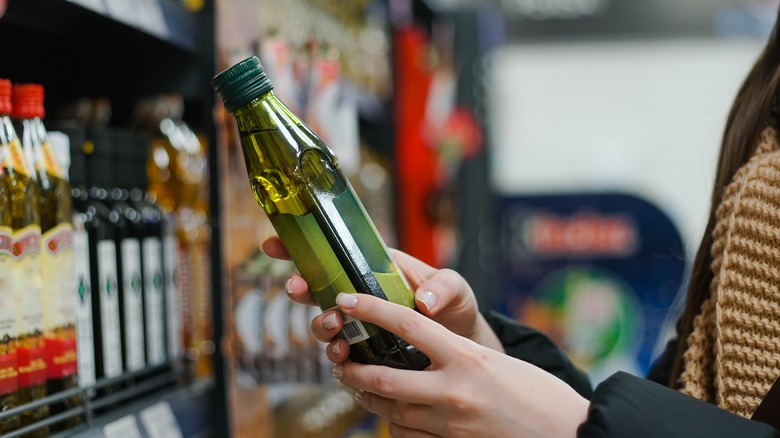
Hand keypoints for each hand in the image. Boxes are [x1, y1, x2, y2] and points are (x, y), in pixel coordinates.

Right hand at [261, 236, 503, 361]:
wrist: (461, 346)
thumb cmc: (455, 308)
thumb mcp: (455, 288)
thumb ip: (443, 287)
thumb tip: (423, 301)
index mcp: (376, 268)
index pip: (333, 252)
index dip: (301, 247)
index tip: (275, 244)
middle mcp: (361, 295)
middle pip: (317, 288)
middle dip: (300, 287)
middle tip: (298, 289)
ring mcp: (360, 326)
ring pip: (324, 323)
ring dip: (320, 324)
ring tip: (335, 327)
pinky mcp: (364, 354)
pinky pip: (341, 356)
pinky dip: (337, 357)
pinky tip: (344, 358)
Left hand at [331, 292, 588, 437]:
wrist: (569, 434)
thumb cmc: (539, 394)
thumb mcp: (497, 362)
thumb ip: (457, 355)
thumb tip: (421, 346)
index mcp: (467, 358)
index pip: (406, 325)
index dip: (370, 308)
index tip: (348, 300)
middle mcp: (454, 391)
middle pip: (382, 377)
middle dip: (352, 369)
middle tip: (340, 359)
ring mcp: (450, 424)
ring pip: (389, 410)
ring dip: (367, 397)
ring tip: (357, 385)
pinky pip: (406, 435)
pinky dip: (393, 422)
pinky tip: (391, 413)